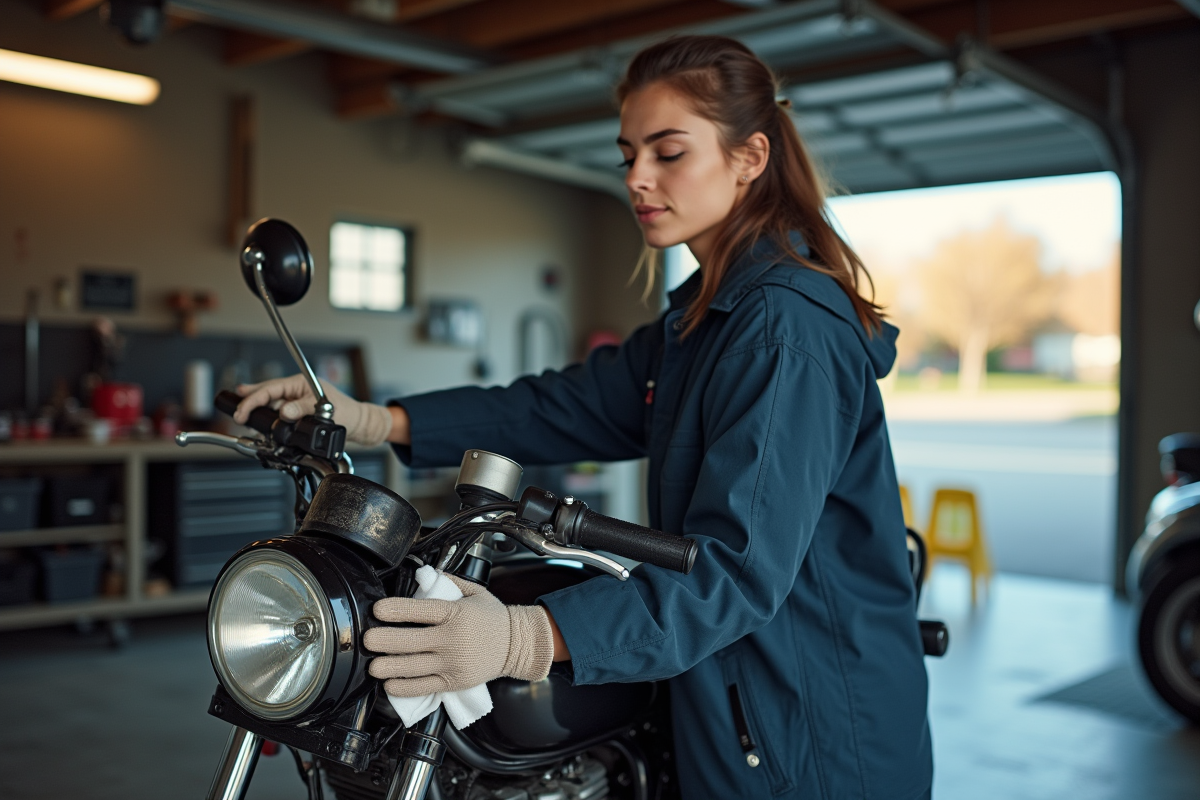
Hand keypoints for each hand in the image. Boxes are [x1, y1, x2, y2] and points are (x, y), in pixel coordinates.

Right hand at [234, 374, 393, 445]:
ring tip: (242, 414)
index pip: (271, 388)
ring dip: (258, 410)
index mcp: (301, 383)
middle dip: (249, 400)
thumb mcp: (325, 409)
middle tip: (236, 411)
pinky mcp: (298, 413)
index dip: (254, 399)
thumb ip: (302, 409)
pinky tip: (260, 423)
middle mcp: (297, 390)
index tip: (243, 411)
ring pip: (271, 403)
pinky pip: (278, 414)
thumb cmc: (347, 412)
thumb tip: (284, 412)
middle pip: (267, 393)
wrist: (358, 424)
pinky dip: (268, 419)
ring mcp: (296, 402)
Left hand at [364, 574, 554, 696]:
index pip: (421, 610)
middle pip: (411, 641)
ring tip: (373, 665)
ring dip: (389, 666)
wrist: (518, 644)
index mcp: (456, 614)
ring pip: (414, 666)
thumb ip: (448, 582)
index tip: (378, 609)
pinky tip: (390, 684)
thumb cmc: (493, 617)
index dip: (397, 610)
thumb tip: (424, 574)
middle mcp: (452, 639)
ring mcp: (453, 663)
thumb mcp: (474, 592)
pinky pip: (424, 686)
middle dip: (384, 640)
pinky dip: (405, 687)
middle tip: (367, 639)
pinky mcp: (454, 682)